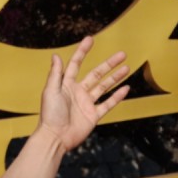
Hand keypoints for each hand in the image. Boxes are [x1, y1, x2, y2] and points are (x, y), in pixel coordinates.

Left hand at [39, 36, 128, 151]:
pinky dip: (117, 97)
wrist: (55, 137)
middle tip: (122, 54)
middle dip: (109, 64)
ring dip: (115, 77)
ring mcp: (86, 104)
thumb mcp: (50, 91)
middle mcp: (77, 92)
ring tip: (127, 67)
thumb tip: (55, 56)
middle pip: (96, 74)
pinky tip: (126, 88)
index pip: (75, 64)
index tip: (90, 39)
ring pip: (104, 87)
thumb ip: (55, 74)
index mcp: (66, 85)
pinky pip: (107, 104)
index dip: (82, 52)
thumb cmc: (50, 115)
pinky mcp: (93, 116)